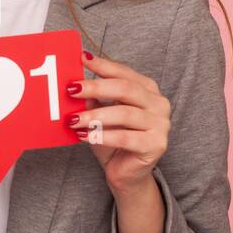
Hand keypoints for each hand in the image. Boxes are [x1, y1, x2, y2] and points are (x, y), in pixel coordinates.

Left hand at [66, 52, 171, 194]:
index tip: (81, 58)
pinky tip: (84, 136)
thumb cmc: (113, 141)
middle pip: (125, 89)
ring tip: (73, 120)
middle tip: (71, 89)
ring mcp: (161, 124)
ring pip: (124, 114)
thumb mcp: (100, 115)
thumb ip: (93, 98)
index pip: (124, 73)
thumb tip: (75, 82)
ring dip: (95, 115)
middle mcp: (158, 104)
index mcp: (147, 90)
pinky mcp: (156, 145)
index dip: (102, 65)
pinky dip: (102, 136)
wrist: (126, 174)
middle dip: (95, 87)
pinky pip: (125, 137)